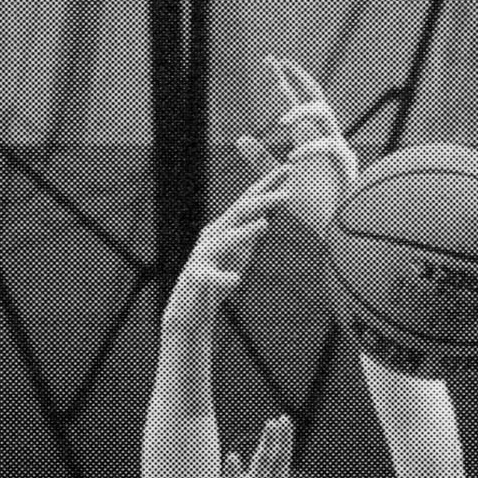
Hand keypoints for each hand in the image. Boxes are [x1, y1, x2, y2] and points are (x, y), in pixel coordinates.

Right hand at [168, 168, 294, 320]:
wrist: (188, 309)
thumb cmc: (215, 278)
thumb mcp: (237, 252)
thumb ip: (250, 233)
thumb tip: (269, 213)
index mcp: (224, 228)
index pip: (248, 201)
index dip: (268, 185)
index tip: (289, 169)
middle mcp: (213, 236)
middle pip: (239, 214)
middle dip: (264, 201)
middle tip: (289, 193)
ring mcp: (203, 256)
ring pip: (224, 241)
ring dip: (245, 233)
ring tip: (264, 225)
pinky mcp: (197, 279)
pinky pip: (211, 277)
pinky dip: (223, 277)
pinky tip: (236, 279)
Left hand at [237, 56, 358, 236]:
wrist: (335, 232)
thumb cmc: (314, 207)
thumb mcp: (280, 179)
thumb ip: (262, 159)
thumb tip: (240, 138)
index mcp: (310, 139)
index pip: (297, 102)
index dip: (285, 81)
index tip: (271, 62)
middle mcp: (326, 138)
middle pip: (316, 97)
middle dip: (298, 77)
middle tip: (279, 62)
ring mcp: (338, 150)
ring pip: (324, 114)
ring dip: (303, 113)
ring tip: (281, 122)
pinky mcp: (347, 166)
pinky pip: (329, 147)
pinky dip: (309, 150)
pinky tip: (293, 159)